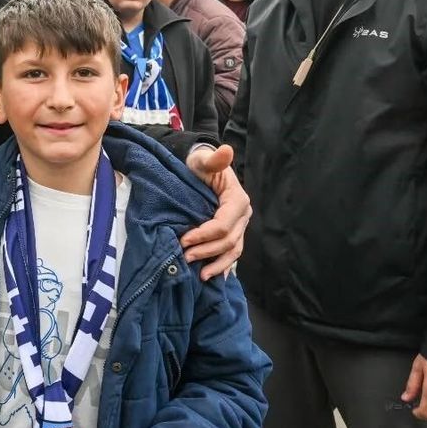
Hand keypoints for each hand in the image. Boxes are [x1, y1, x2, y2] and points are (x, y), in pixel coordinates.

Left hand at [182, 144, 249, 280]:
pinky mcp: (233, 232)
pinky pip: (232, 253)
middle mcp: (242, 214)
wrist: (199, 167)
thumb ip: (213, 159)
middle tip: (184, 257)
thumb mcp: (202, 160)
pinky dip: (223, 265)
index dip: (205, 235)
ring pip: (233, 250)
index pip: (223, 224)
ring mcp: (240, 225)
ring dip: (217, 263)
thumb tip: (226, 151)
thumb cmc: (198, 164)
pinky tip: (214, 277)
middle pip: (228, 240)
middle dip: (207, 251)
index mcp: (237, 199)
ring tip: (200, 275)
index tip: (184, 240)